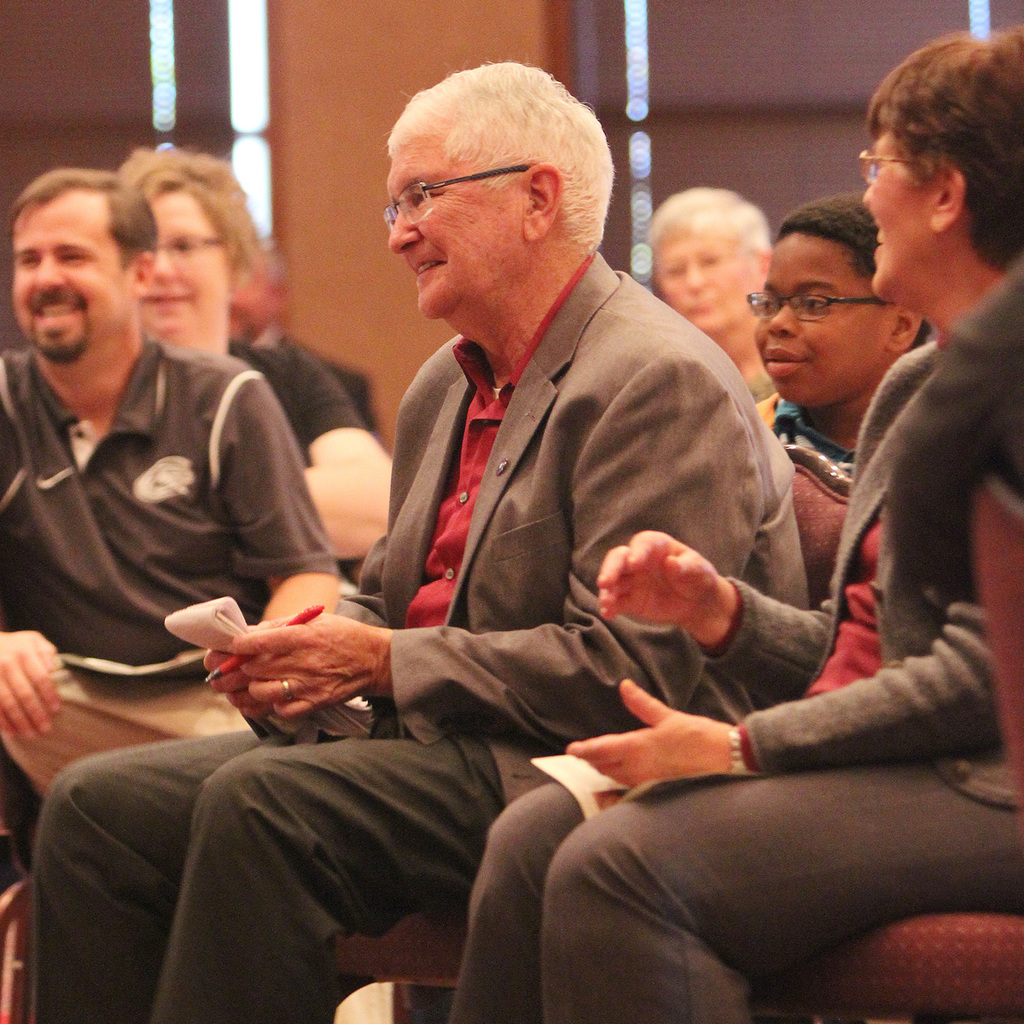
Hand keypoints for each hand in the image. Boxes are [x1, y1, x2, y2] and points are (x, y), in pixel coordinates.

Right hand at [0, 631, 61, 735]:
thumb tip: (55, 670)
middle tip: (45, 729)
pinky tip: (11, 732)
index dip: (49, 695)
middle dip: (36, 713)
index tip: (56, 710)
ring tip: (30, 734)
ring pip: (6, 703)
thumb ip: (46, 652)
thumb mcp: (33, 640)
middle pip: (24, 693)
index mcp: (24, 652)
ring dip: (19, 721)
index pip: (41, 677)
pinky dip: (2, 722)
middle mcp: (6, 664)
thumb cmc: (15, 646)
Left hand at [206, 614, 391, 719]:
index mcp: (302, 635)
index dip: (235, 646)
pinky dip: (268, 707)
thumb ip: (280, 626)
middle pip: (252, 669)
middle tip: (216, 672)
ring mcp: (308, 685)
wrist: (375, 659)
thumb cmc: (343, 636)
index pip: (258, 642)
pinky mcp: (315, 703)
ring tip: (236, 688)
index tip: (226, 647)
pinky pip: (281, 711)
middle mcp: (303, 661)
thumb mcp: (314, 620)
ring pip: (261, 692)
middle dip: (228, 671)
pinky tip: (263, 700)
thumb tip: (248, 634)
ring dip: (244, 691)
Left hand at [566, 679, 731, 786]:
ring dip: (606, 772)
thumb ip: (642, 704)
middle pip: (605, 767)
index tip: (571, 750)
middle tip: (583, 755)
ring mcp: (647, 783)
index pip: (602, 750)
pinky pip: (631, 788)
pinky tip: (623, 778)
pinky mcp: (658, 791)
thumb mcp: (668, 717)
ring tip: (599, 764)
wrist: (726, 760)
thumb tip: (624, 686)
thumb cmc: (699, 736)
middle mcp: (638, 769)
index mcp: (638, 747)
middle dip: (594, 761)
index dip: (584, 750)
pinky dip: (622, 783)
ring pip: (617, 779)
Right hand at [598, 531, 737, 647]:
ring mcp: (631, 580)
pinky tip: (608, 614)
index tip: (634, 563)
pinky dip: (610, 607)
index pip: (642, 544)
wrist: (696, 602)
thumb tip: (671, 563)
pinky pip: (616, 602)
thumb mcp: (698, 570)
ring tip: (606, 602)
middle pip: (618, 559)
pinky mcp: (629, 599)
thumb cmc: (697, 577)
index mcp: (655, 546)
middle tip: (605, 582)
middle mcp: (638, 560)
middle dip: (610, 569)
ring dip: (607, 590)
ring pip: (613, 581)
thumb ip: (685, 567)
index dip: (637, 552)